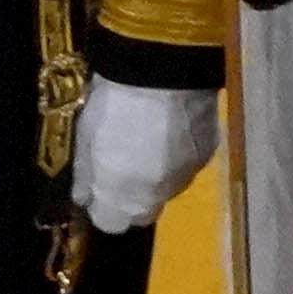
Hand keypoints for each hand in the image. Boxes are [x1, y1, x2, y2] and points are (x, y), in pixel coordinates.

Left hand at [71, 79, 220, 236]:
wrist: (162, 70)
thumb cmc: (113, 105)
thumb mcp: (85, 141)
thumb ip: (85, 178)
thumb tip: (84, 201)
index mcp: (124, 195)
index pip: (112, 224)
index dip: (103, 209)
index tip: (98, 190)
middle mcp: (159, 194)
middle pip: (143, 211)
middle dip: (131, 197)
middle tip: (122, 166)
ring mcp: (187, 174)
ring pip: (167, 189)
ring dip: (155, 176)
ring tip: (147, 143)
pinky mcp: (208, 152)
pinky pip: (187, 165)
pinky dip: (177, 155)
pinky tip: (170, 130)